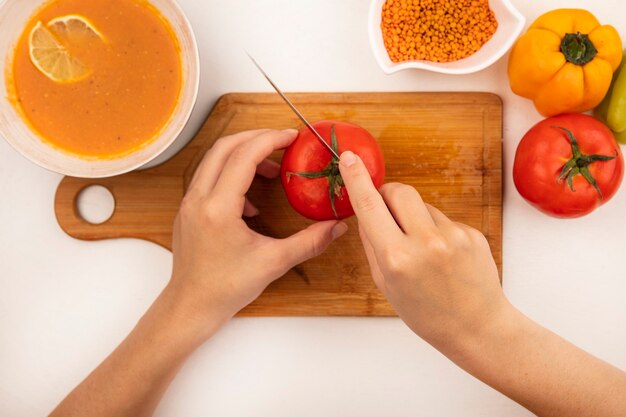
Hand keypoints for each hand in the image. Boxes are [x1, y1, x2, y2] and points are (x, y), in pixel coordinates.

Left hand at [167, 129, 347, 327]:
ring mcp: (189, 203)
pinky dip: (231, 174)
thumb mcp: (274, 263)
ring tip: (272, 170)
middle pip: (224, 147)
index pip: (243, 156)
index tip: (291, 136)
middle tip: (282, 141)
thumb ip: (309, 242)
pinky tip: (250, 201)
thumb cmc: (227, 288)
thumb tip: (337, 227)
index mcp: (218, 208)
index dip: (270, 140)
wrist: (191, 306)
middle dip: (256, 138)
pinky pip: (208, 178)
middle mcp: (198, 199)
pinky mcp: (187, 211)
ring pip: (213, 160)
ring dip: (242, 155)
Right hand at [338, 150, 507, 352]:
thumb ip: (373, 245)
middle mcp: (425, 242)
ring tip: (424, 251)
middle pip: (399, 191)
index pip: (370, 206)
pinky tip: (444, 257)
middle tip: (387, 210)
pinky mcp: (471, 233)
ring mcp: (452, 235)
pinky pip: (443, 219)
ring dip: (415, 218)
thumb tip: (366, 213)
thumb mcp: (386, 284)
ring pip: (422, 206)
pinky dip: (437, 231)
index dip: (357, 179)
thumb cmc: (426, 313)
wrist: (476, 327)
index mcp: (396, 258)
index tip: (350, 158)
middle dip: (388, 194)